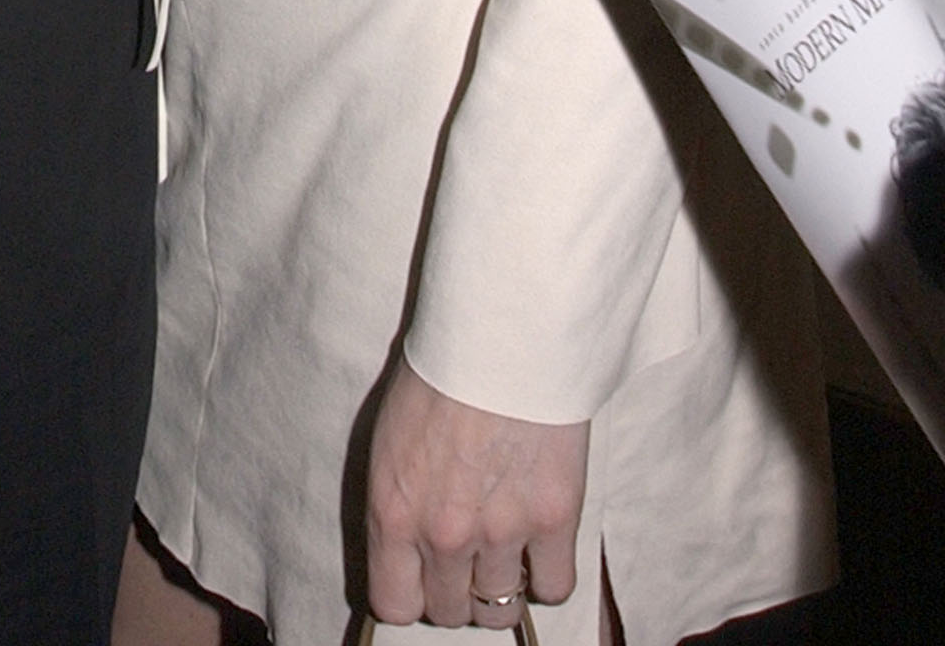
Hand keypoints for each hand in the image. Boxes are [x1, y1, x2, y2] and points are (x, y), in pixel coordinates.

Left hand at [366, 358, 587, 628]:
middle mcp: (444, 534)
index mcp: (394, 512)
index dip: (414, 595)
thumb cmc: (440, 370)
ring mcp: (502, 532)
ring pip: (501, 608)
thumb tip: (408, 550)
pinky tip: (542, 542)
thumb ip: (399, 503)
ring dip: (502, 582)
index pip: (396, 605)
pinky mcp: (554, 520)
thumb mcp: (390, 438)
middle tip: (470, 552)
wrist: (498, 332)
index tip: (425, 578)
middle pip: (451, 611)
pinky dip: (549, 573)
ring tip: (506, 544)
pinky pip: (554, 587)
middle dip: (459, 589)